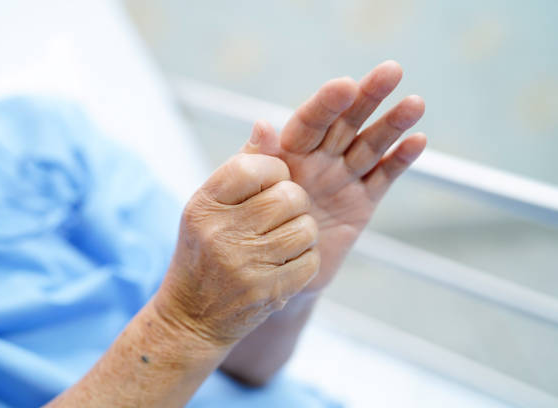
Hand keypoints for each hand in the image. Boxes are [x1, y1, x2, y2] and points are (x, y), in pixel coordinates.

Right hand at [154, 153, 319, 345]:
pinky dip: (304, 260)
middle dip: (294, 202)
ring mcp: (244, 264)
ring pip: (305, 227)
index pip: (253, 166)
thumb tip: (268, 123)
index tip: (270, 183)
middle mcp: (220, 233)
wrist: (191, 316)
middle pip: (289, 196)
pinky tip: (284, 264)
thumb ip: (242, 164)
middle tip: (280, 215)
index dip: (274, 171)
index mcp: (204, 204)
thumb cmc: (204, 251)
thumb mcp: (210, 205)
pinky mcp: (266, 292)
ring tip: (282, 240)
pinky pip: (309, 260)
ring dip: (302, 232)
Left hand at [242, 61, 425, 291]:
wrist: (276, 269)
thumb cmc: (255, 227)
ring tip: (414, 103)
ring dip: (392, 124)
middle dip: (368, 97)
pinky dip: (399, 159)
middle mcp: (320, 157)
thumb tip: (262, 123)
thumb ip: (257, 159)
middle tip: (391, 71)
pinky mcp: (363, 200)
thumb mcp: (250, 193)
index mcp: (289, 151)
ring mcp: (343, 177)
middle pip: (346, 122)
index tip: (344, 85)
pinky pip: (383, 175)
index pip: (309, 121)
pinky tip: (417, 141)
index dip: (326, 104)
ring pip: (370, 144)